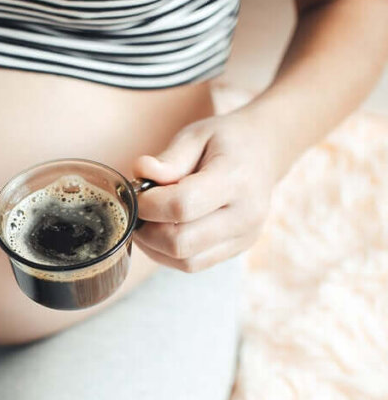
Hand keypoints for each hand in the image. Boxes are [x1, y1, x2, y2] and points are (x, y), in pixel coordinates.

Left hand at [130, 113, 282, 272]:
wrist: (264, 152)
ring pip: (185, 261)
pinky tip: (159, 231)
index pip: (182, 206)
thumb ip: (168, 158)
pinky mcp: (236, 250)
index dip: (148, 204)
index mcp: (237, 179)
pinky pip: (192, 264)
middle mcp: (246, 215)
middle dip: (147, 230)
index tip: (135, 193)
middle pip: (181, 242)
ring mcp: (244, 237)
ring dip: (154, 246)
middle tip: (136, 210)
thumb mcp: (196, 135)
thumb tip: (141, 173)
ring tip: (146, 220)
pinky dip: (166, 253)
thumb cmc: (225, 141)